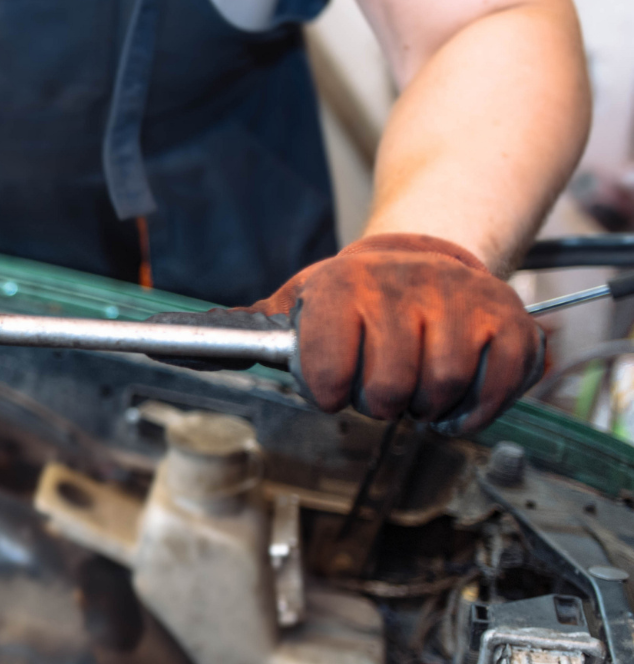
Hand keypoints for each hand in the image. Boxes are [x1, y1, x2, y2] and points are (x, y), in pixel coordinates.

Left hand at [155, 234, 544, 431]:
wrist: (424, 255)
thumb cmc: (345, 300)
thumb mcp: (286, 308)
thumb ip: (225, 332)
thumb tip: (152, 336)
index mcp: (342, 288)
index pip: (327, 373)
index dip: (327, 390)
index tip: (330, 383)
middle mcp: (404, 288)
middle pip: (385, 393)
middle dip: (376, 399)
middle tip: (377, 378)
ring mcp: (462, 303)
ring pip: (438, 394)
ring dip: (422, 405)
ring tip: (413, 378)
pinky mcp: (511, 323)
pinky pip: (492, 392)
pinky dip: (471, 408)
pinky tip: (454, 388)